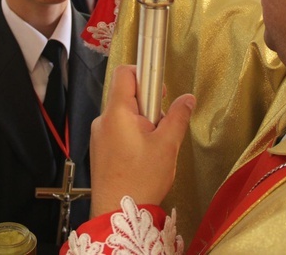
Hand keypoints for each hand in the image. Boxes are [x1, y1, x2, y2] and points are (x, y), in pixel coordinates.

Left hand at [89, 65, 194, 217]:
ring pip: (124, 116)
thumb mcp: (168, 145)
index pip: (125, 73)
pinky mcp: (100, 150)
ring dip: (142, 123)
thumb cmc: (142, 179)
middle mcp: (103, 120)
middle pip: (126, 95)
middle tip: (162, 127)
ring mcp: (99, 136)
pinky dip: (132, 136)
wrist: (118, 213)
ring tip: (153, 148)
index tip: (159, 92)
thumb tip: (187, 98)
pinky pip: (118, 131)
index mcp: (117, 112)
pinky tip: (143, 157)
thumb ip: (178, 116)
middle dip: (148, 106)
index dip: (144, 74)